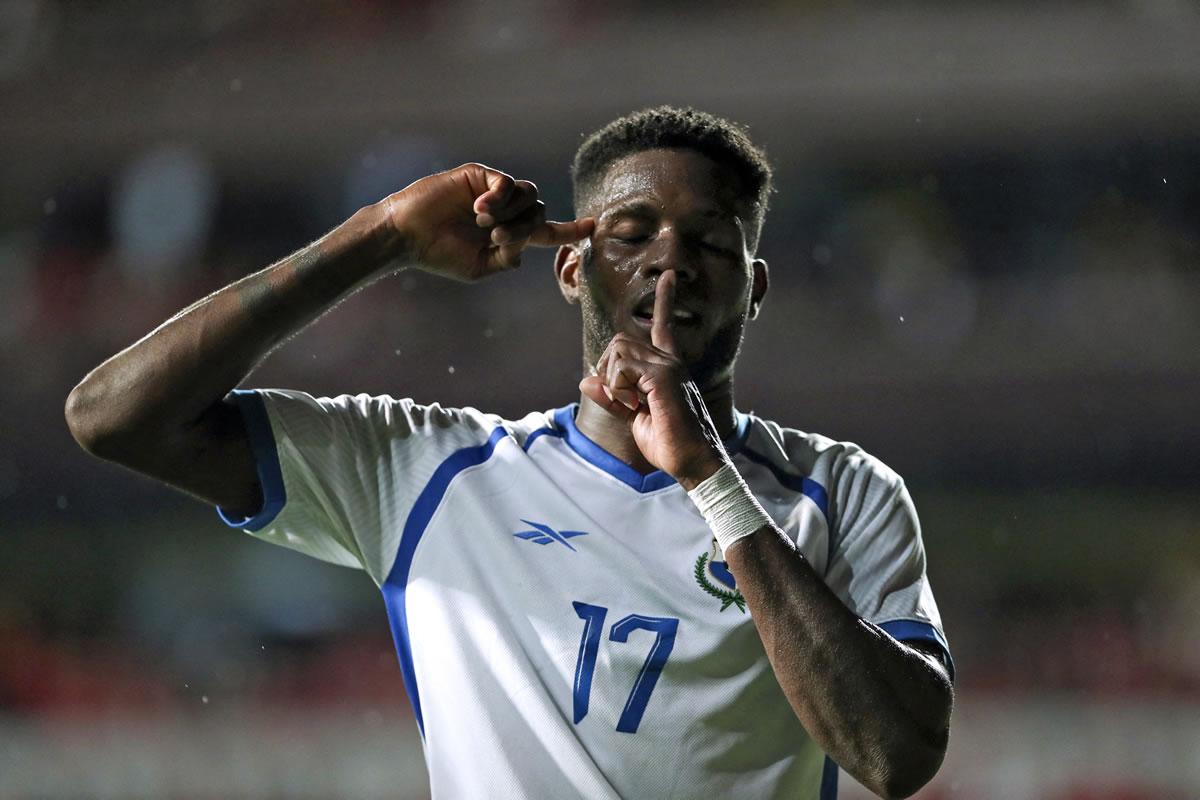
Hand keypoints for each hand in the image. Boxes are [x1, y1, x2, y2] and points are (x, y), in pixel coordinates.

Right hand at [381, 163, 593, 281]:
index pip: (547, 230)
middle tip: (497, 239)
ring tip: (486, 225)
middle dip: (525, 229)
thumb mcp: (478, 268)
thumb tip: (524, 249)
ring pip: (530, 196)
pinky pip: (507, 183)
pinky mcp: (479, 175)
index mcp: (508, 233)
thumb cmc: (439, 254)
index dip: (570, 229)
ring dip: (513, 214)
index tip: (592, 226)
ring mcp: (493, 192)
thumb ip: (506, 259)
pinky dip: (499, 198)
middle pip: (540, 213)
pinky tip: (480, 210)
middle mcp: (505, 210)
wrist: (408, 235)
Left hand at [578, 271, 728, 487]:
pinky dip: (618, 389)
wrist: (694, 464)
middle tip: (620, 399)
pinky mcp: (663, 378)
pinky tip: (634, 405)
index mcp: (668, 367)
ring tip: (631, 405)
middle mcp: (671, 361)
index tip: (669, 277)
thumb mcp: (633, 419)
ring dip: (613, 381)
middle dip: (607, 369)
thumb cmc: (669, 444)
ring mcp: (669, 367)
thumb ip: (612, 397)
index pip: (663, 325)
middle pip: (621, 342)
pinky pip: (623, 369)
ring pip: (619, 352)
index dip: (665, 300)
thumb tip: (586, 378)